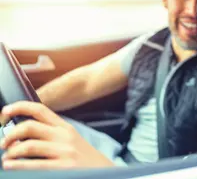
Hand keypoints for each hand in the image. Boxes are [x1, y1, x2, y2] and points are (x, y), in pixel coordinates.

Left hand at [0, 101, 114, 169]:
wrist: (103, 173)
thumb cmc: (83, 159)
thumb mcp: (71, 140)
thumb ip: (51, 134)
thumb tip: (22, 132)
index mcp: (64, 127)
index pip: (39, 109)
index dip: (19, 107)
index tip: (5, 111)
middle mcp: (64, 136)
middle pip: (30, 126)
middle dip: (10, 134)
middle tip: (3, 143)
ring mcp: (64, 152)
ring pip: (28, 145)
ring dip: (10, 152)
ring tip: (6, 158)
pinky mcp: (63, 168)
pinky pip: (34, 165)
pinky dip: (17, 166)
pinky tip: (10, 166)